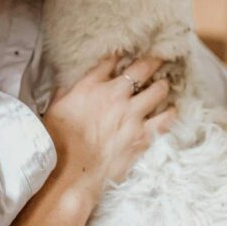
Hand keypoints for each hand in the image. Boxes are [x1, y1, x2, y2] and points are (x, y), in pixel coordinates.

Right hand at [43, 54, 176, 202]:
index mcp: (91, 86)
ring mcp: (132, 115)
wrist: (71, 172)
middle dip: (153, 61)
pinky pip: (165, 120)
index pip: (111, 61)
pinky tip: (172, 111)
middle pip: (141, 68)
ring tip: (164, 85)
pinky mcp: (143, 136)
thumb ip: (64, 93)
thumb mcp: (54, 108)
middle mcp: (115, 95)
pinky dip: (170, 113)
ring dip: (162, 86)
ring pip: (158, 90)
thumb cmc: (58, 142)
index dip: (121, 55)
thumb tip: (66, 85)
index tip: (126, 54)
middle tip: (159, 58)